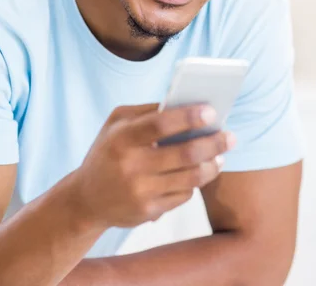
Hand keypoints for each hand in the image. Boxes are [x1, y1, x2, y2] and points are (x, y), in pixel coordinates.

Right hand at [72, 104, 234, 228]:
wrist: (85, 200)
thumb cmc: (107, 152)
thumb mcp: (116, 124)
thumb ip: (146, 111)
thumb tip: (184, 104)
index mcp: (122, 138)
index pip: (160, 124)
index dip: (189, 117)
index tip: (211, 112)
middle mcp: (131, 166)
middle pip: (184, 154)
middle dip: (213, 143)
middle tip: (230, 136)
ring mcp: (140, 192)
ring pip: (190, 178)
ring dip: (212, 165)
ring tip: (221, 155)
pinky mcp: (148, 212)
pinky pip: (183, 195)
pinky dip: (195, 182)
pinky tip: (199, 173)